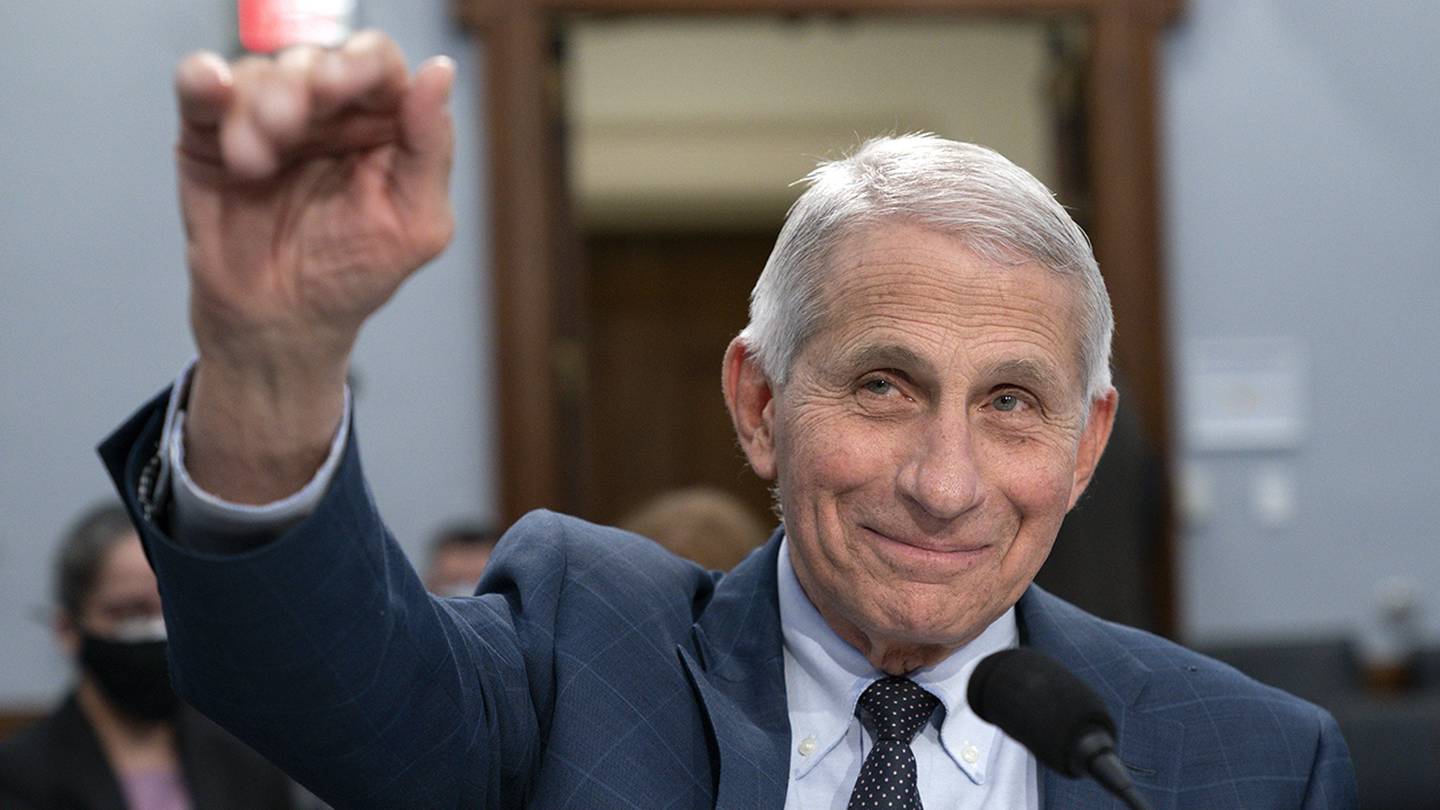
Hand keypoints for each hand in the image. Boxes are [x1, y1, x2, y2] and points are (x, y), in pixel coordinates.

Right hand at [174, 32, 455, 501]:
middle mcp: (327, 113)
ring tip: (254, 165)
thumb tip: (440, 71)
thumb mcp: (415, 223)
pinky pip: (200, 86)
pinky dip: (202, 78)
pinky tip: (212, 87)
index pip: (376, 63)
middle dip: (300, 88)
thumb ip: (431, 147)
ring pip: (259, 75)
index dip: (358, 64)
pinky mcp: (211, 134)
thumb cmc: (354, 277)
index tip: (336, 88)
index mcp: (383, 125)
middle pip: (314, 61)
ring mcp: (268, 119)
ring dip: (257, 110)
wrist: (278, 325)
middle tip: (289, 126)